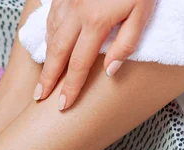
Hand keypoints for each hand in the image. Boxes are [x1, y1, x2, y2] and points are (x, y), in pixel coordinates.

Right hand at [33, 0, 154, 109]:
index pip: (79, 65)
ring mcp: (68, 0)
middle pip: (57, 54)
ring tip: (44, 76)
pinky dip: (49, 35)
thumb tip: (110, 70)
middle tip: (39, 98)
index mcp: (96, 22)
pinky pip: (52, 17)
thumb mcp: (144, 11)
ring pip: (52, 35)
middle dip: (47, 78)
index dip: (70, 87)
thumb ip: (127, 42)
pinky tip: (51, 43)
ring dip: (47, 58)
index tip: (62, 105)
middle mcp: (76, 13)